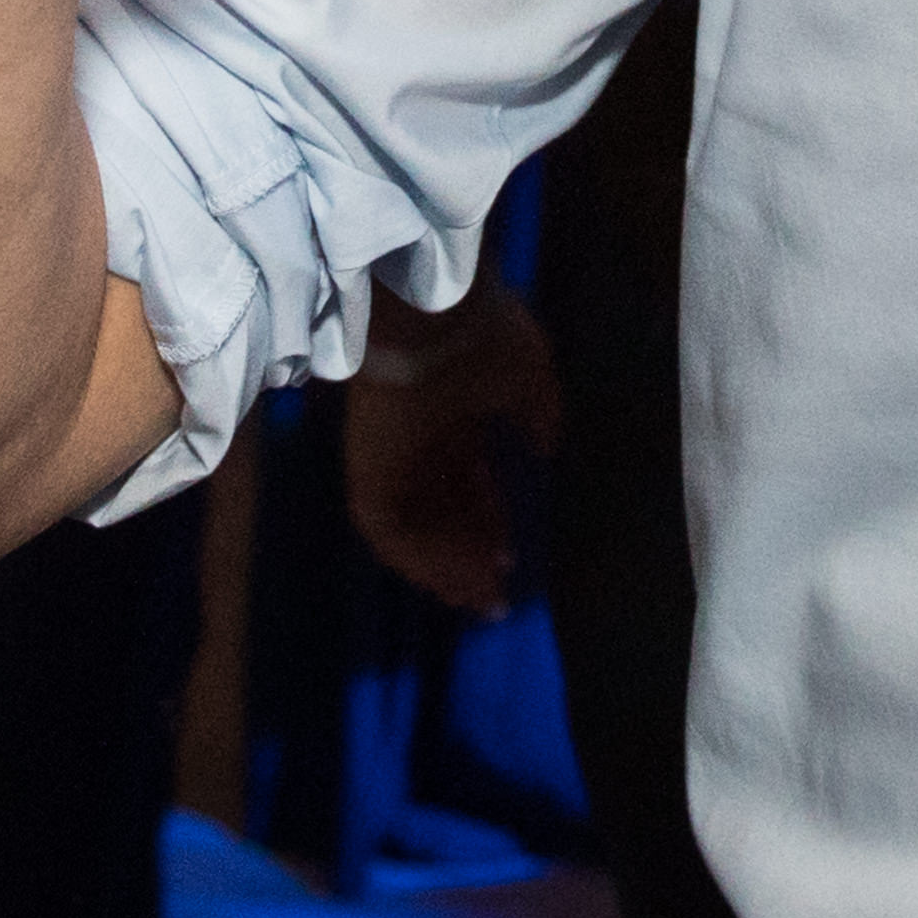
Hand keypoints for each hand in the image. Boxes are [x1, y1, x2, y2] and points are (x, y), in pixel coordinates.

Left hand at [342, 275, 564, 614]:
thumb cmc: (483, 338)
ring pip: (421, 530)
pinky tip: (453, 586)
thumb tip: (547, 446)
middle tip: (497, 589)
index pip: (468, 476)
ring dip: (450, 567)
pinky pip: (395, 538)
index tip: (510, 551)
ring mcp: (392, 462)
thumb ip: (539, 414)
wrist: (432, 319)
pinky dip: (423, 563)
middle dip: (471, 549)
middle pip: (445, 509)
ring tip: (482, 599)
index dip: (489, 514)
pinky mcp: (371, 479)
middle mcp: (419, 442)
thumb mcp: (530, 374)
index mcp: (453, 412)